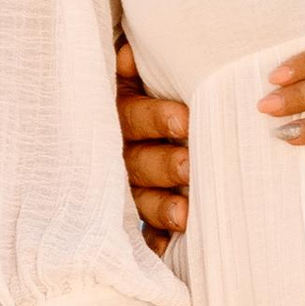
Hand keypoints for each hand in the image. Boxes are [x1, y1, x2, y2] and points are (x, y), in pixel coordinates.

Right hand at [116, 38, 189, 252]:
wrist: (130, 118)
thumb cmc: (146, 89)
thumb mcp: (134, 73)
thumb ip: (131, 63)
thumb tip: (131, 54)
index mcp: (117, 116)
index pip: (133, 117)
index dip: (156, 118)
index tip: (185, 120)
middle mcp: (116, 154)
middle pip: (136, 162)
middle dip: (163, 164)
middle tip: (188, 165)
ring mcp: (124, 188)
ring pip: (139, 199)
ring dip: (161, 207)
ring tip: (186, 215)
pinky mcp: (136, 216)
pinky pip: (142, 234)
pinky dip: (156, 243)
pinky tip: (169, 251)